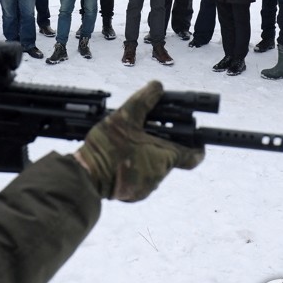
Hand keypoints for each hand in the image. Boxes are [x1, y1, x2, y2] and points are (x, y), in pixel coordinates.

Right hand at [74, 81, 203, 201]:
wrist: (85, 178)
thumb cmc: (107, 149)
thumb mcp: (125, 116)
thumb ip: (144, 100)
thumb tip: (158, 86)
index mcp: (164, 157)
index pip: (194, 156)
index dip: (197, 146)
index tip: (195, 138)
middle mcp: (159, 176)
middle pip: (169, 157)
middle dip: (161, 143)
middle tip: (147, 130)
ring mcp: (145, 188)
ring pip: (153, 168)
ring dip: (146, 155)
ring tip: (129, 142)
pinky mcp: (131, 195)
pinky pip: (139, 178)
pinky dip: (134, 167)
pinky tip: (121, 156)